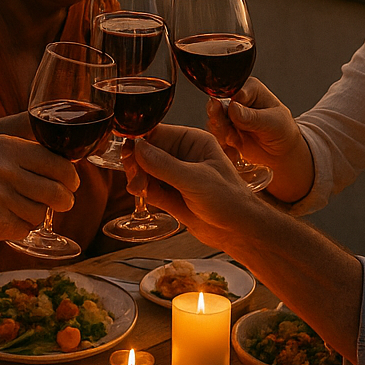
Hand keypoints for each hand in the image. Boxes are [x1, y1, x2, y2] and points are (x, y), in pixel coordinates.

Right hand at [0, 135, 78, 241]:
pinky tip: (0, 219)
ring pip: (40, 213)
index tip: (71, 184)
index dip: (70, 177)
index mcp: (6, 147)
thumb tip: (69, 169)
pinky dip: (18, 228)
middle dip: (64, 200)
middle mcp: (2, 169)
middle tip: (62, 203)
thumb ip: (28, 157)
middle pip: (57, 191)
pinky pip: (24, 229)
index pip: (58, 163)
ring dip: (34, 215)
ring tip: (12, 208)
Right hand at [124, 124, 263, 248]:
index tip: (125, 147)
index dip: (139, 139)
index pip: (159, 133)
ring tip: (138, 188)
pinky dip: (142, 190)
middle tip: (133, 174)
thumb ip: (165, 165)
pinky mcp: (171, 194)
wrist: (238, 231)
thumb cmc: (229, 200)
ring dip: (137, 177)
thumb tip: (137, 148)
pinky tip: (142, 194)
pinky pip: (149, 187)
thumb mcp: (196, 180)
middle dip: (137, 161)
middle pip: (147, 152)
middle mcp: (183, 156)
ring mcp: (176, 175)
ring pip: (145, 170)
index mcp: (194, 142)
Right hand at [206, 79, 313, 200]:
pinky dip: (221, 143)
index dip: (229, 105)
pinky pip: (214, 135)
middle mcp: (237, 99)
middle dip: (220, 120)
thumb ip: (252, 117)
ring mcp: (229, 115)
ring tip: (234, 140)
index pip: (230, 91)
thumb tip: (232, 108)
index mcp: (250, 89)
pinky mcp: (224, 130)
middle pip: (216, 105)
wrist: (282, 153)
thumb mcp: (272, 123)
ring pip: (213, 121)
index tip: (235, 118)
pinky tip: (234, 147)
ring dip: (221, 133)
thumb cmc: (283, 131)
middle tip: (229, 132)